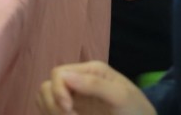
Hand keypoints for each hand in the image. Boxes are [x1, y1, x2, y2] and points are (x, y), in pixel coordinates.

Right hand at [38, 61, 155, 114]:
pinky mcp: (71, 110)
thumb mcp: (122, 97)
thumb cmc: (136, 111)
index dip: (58, 91)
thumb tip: (63, 76)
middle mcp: (77, 80)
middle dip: (54, 105)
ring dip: (51, 111)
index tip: (68, 109)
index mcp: (89, 71)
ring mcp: (73, 97)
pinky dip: (51, 114)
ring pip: (44, 98)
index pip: (58, 74)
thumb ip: (95, 85)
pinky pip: (49, 110)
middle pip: (47, 86)